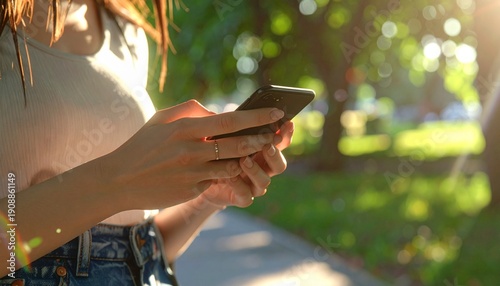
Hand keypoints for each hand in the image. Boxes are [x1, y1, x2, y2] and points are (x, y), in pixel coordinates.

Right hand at [97, 100, 285, 210]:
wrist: (119, 180)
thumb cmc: (142, 145)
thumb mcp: (162, 119)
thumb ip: (191, 110)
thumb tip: (217, 111)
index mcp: (185, 128)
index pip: (230, 120)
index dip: (257, 116)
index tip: (276, 113)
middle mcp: (191, 150)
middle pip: (238, 145)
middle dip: (261, 140)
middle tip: (272, 136)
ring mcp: (192, 172)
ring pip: (233, 166)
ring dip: (244, 160)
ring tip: (250, 153)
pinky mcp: (191, 190)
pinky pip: (216, 181)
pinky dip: (222, 175)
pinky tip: (221, 170)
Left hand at [199, 121, 293, 207]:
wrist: (201, 178)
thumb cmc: (214, 150)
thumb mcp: (221, 133)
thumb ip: (232, 124)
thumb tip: (239, 110)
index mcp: (262, 150)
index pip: (280, 142)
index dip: (286, 134)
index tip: (287, 123)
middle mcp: (262, 168)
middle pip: (280, 165)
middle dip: (275, 154)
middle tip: (267, 145)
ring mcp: (253, 185)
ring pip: (265, 182)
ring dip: (255, 170)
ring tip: (244, 160)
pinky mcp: (241, 197)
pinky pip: (246, 196)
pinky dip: (239, 185)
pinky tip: (230, 176)